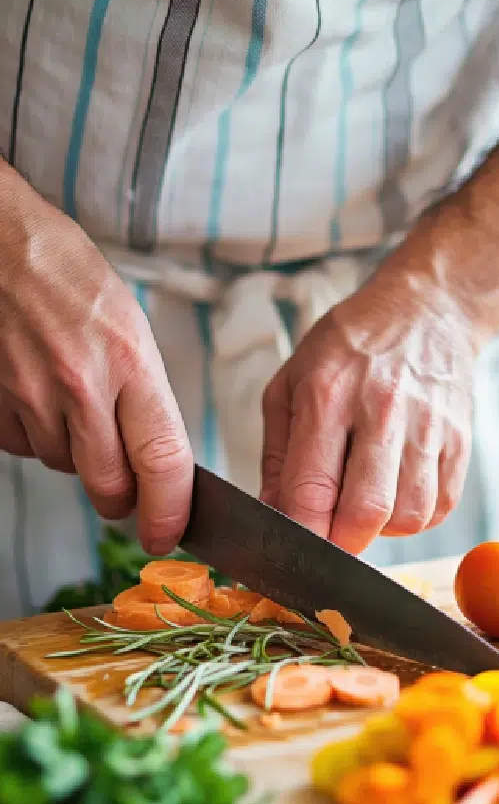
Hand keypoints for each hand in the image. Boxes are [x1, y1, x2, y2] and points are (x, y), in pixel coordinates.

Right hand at [0, 164, 192, 553]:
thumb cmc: (66, 272)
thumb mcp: (129, 326)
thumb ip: (143, 396)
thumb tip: (155, 457)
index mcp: (130, 362)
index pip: (163, 460)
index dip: (170, 510)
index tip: (169, 531)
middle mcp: (81, 384)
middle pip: (109, 486)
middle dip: (122, 498)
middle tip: (127, 488)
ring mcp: (30, 395)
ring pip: (63, 466)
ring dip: (75, 454)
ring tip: (72, 401)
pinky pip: (22, 445)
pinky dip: (34, 433)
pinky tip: (35, 392)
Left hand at [260, 259, 478, 553]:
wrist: (425, 311)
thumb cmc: (348, 349)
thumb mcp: (290, 384)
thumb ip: (279, 457)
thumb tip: (274, 518)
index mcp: (328, 394)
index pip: (312, 491)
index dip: (301, 535)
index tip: (294, 551)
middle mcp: (383, 410)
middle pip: (366, 513)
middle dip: (343, 544)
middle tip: (330, 537)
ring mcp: (429, 426)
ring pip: (408, 517)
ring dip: (381, 530)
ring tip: (365, 506)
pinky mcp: (460, 441)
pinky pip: (441, 508)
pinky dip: (415, 517)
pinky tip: (397, 494)